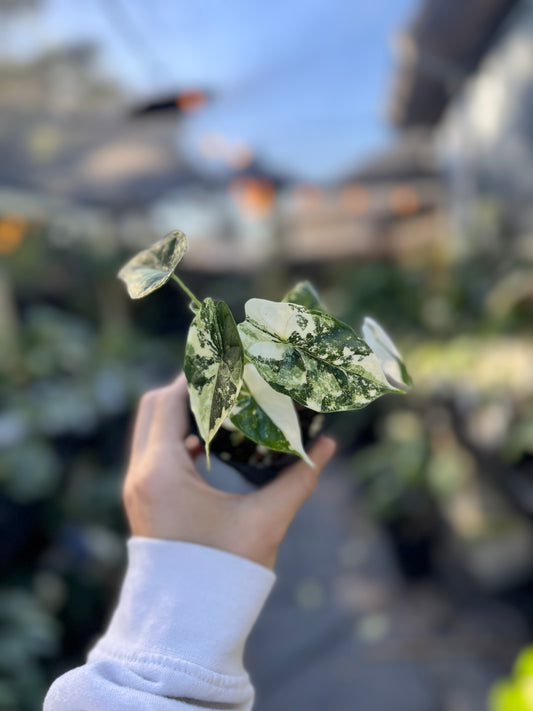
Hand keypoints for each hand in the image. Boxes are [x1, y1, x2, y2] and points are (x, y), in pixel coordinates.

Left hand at [123, 373, 335, 568]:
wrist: (187, 625)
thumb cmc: (227, 574)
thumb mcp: (266, 520)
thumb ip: (299, 478)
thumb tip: (328, 446)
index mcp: (162, 472)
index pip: (172, 400)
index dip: (198, 375)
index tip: (226, 362)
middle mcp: (141, 475)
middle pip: (154, 407)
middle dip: (187, 388)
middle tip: (224, 380)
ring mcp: (138, 489)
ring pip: (151, 429)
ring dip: (180, 413)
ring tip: (219, 406)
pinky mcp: (143, 502)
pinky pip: (153, 453)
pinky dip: (175, 439)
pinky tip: (206, 445)